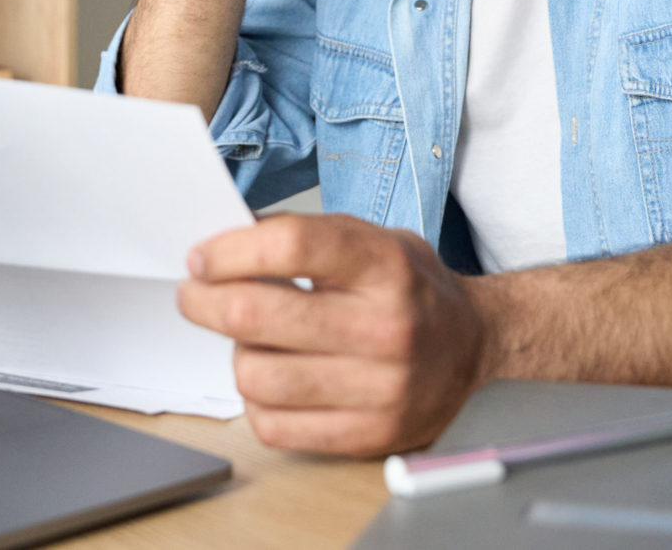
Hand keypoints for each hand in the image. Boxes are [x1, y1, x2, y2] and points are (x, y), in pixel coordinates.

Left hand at [177, 214, 485, 455]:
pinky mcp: (367, 435)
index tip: (202, 258)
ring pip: (255, 374)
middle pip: (256, 314)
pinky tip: (272, 376)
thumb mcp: (375, 240)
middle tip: (195, 294)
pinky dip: (256, 400)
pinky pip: (273, 425)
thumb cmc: (412, 290)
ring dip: (237, 352)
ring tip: (251, 339)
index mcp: (385, 266)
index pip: (291, 246)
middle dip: (205, 301)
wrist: (476, 350)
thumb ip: (307, 235)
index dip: (230, 251)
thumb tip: (224, 246)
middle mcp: (385, 328)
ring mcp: (378, 388)